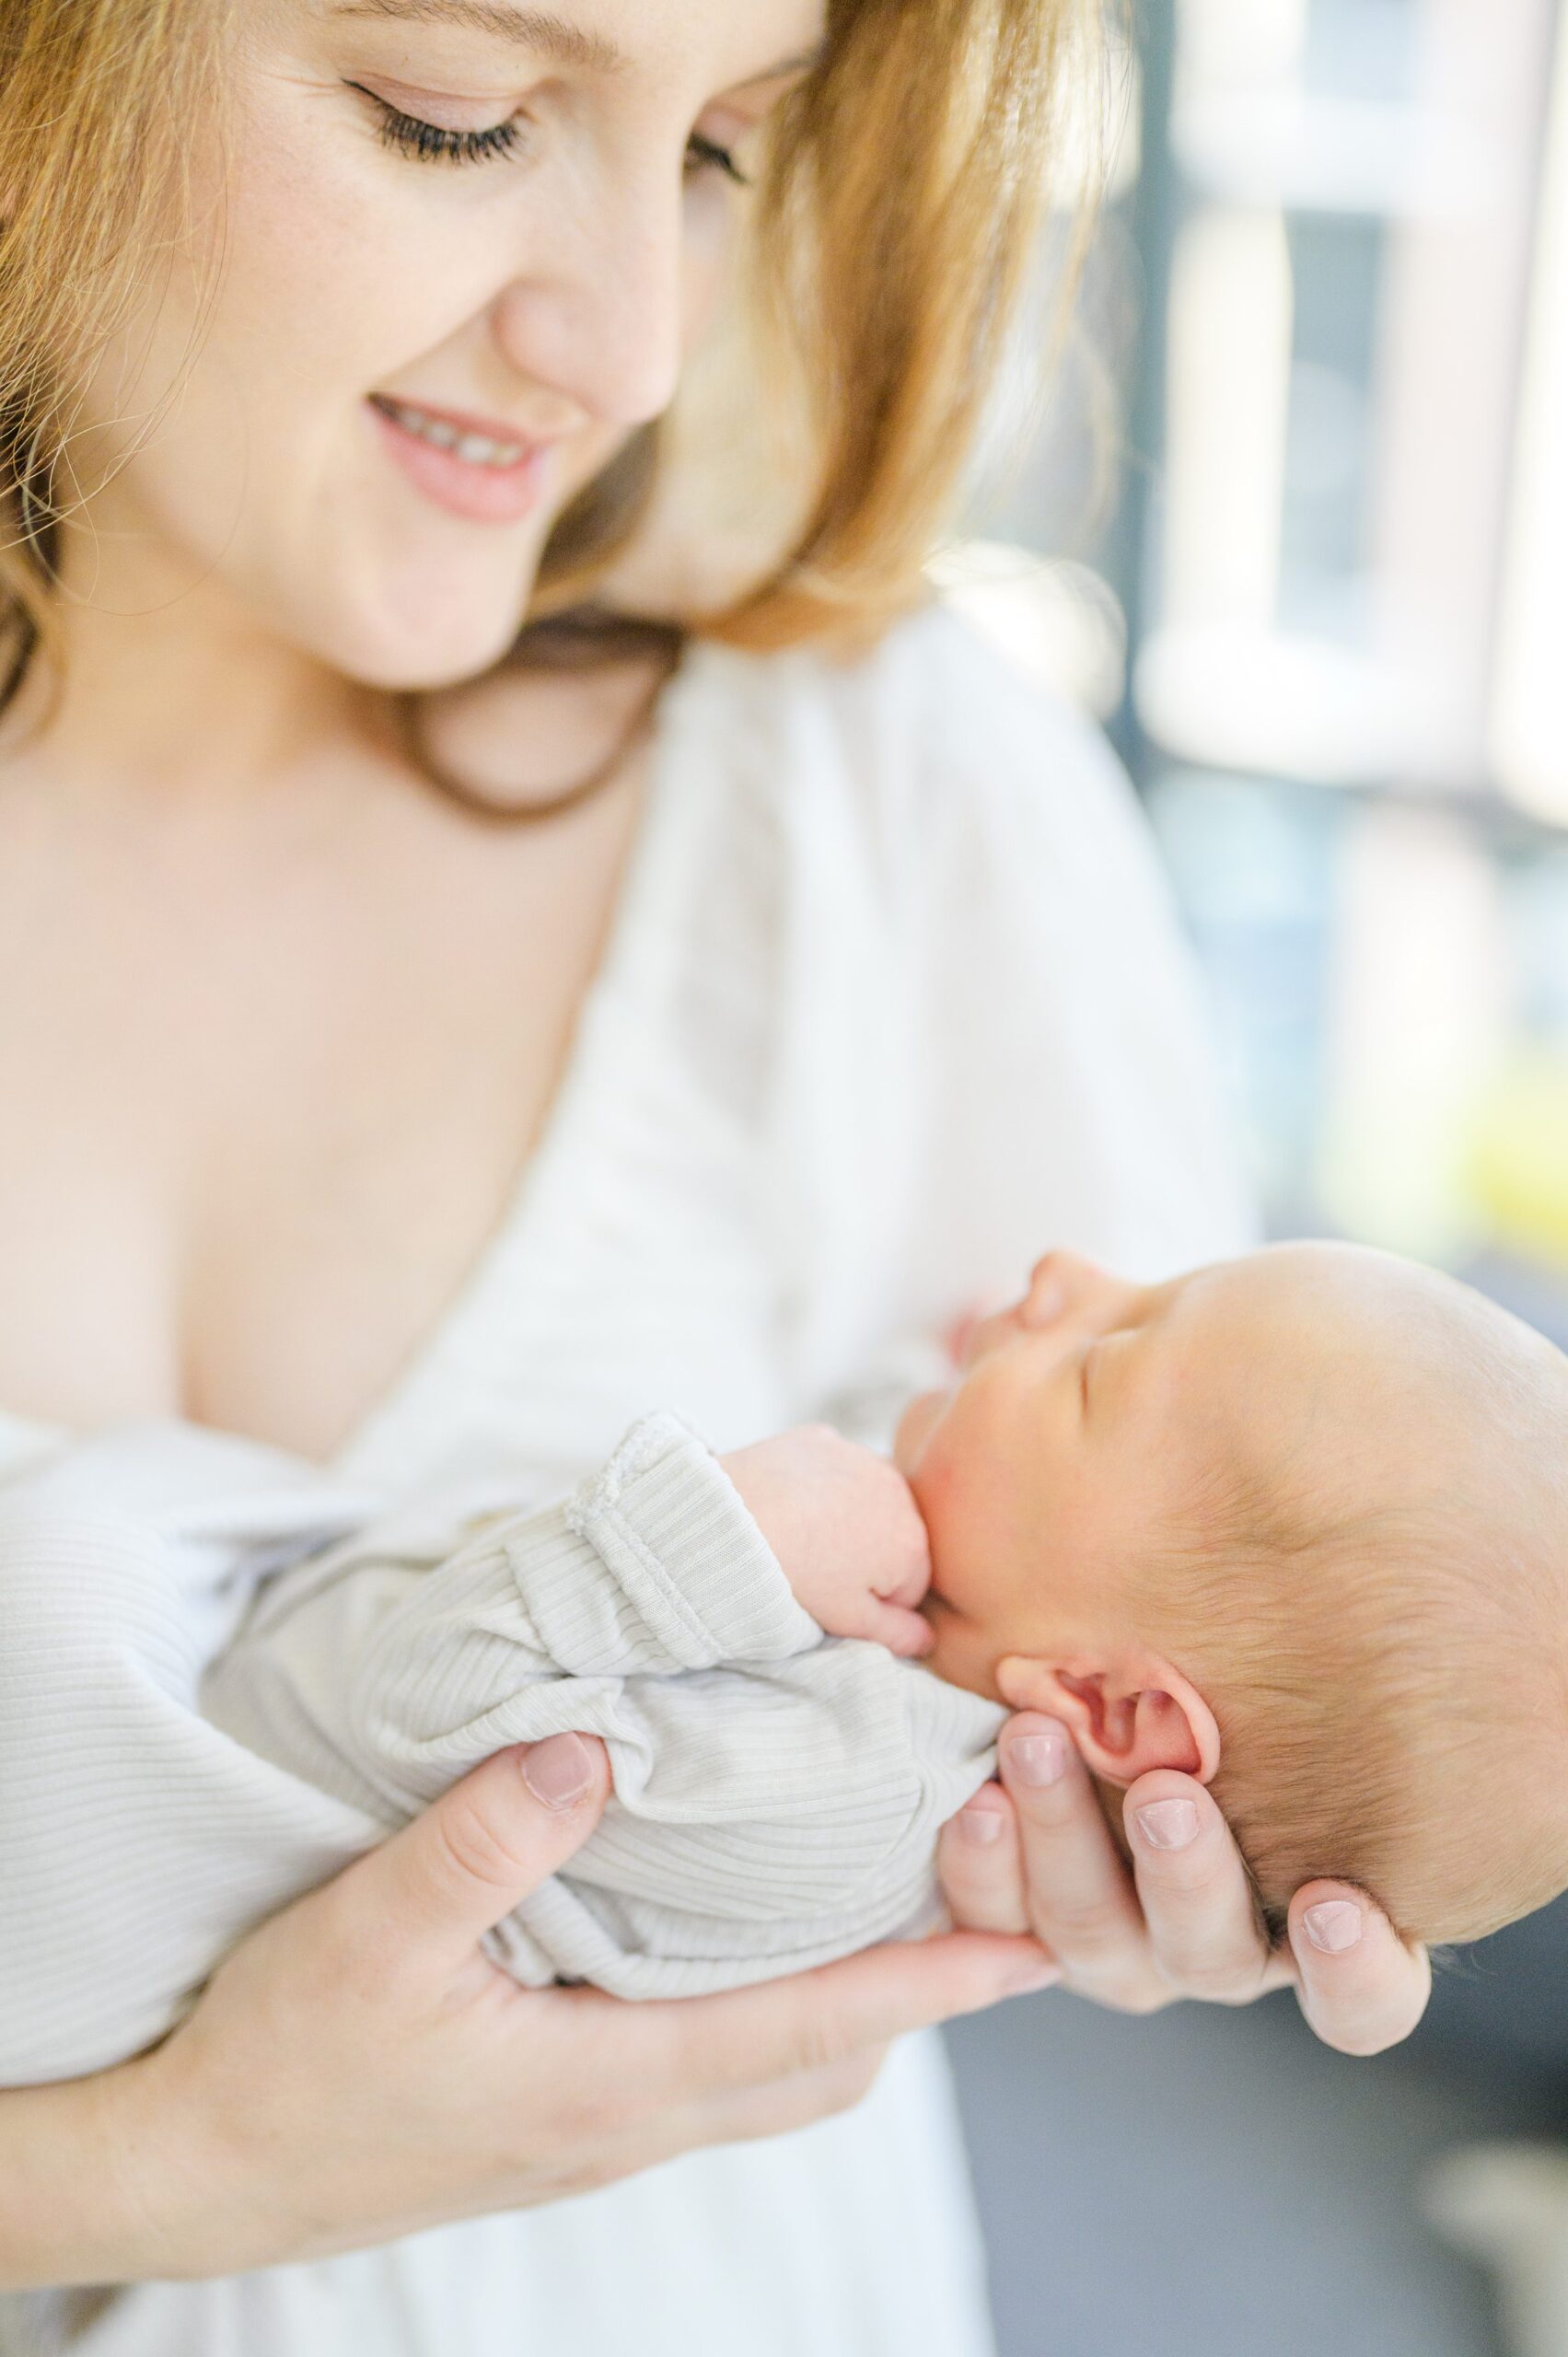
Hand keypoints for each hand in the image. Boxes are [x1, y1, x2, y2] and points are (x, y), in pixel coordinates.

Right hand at [16, 1735, 1051, 2287]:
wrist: (205, 2170)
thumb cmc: (286, 2061)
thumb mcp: (369, 1934)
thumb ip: (483, 1838)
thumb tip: (596, 1742)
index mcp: (607, 2081)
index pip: (811, 2029)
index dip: (929, 1984)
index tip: (1032, 1942)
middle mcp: (630, 2117)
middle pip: (823, 2066)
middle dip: (920, 1995)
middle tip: (988, 1898)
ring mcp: (602, 2126)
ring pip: (776, 2076)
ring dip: (852, 2001)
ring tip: (899, 1903)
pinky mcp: (569, 2111)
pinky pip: (715, 2067)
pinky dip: (774, 2009)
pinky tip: (756, 1936)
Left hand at [721, 1424, 933, 1656]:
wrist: (733, 1518)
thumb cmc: (795, 1576)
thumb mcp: (849, 1621)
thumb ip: (898, 1635)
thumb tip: (928, 1639)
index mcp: (911, 1543)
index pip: (911, 1586)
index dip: (875, 1602)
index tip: (839, 1601)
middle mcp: (898, 1492)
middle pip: (894, 1536)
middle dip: (869, 1554)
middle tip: (820, 1570)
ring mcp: (860, 1458)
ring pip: (867, 1497)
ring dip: (849, 1514)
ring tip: (804, 1537)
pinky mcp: (824, 1439)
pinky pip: (833, 1466)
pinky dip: (820, 1482)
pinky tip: (790, 1501)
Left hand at [936, 1713, 1430, 2056]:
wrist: (1091, 1671)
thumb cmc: (1239, 1671)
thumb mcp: (1287, 1669)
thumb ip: (1322, 1664)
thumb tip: (1371, 1564)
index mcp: (1320, 1920)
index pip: (1370, 1996)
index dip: (1355, 1969)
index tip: (1332, 1904)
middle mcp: (1218, 1945)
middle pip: (1211, 1953)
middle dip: (1186, 1874)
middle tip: (1165, 1796)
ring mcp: (1117, 1945)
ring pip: (1092, 1932)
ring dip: (1063, 1840)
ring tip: (1037, 1741)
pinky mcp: (1019, 1926)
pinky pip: (993, 1926)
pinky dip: (983, 1865)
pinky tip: (979, 1796)